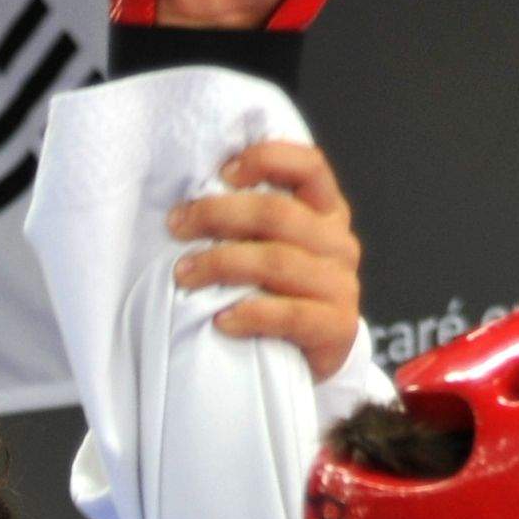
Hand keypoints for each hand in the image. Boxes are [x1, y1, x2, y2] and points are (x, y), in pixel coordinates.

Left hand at [173, 139, 364, 379]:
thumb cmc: (274, 293)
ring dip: (222, 264)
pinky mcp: (338, 327)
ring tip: (184, 275)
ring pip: (278, 261)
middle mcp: (338, 243)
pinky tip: (220, 320)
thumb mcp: (267, 247)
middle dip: (218, 214)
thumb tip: (191, 198)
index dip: (267, 160)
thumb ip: (249, 221)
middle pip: (278, 213)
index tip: (222, 173)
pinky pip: (290, 315)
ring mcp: (341, 285)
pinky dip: (250, 315)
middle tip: (177, 225)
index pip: (309, 166)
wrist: (305, 358)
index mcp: (326, 211)